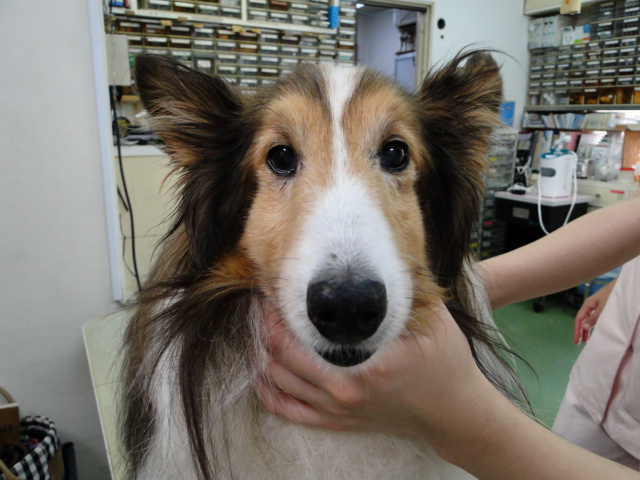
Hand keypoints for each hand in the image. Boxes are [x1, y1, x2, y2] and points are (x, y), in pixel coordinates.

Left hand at [255, 300, 497, 459]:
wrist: (452, 412)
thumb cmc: (443, 361)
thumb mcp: (430, 316)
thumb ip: (402, 288)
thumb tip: (371, 257)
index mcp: (366, 360)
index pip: (300, 331)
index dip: (281, 304)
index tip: (277, 283)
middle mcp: (344, 388)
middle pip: (279, 353)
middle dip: (264, 322)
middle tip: (263, 299)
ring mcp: (336, 409)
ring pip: (275, 380)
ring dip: (261, 350)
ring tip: (261, 324)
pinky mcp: (335, 421)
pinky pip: (286, 409)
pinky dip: (266, 389)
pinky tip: (261, 370)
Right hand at [574, 279, 615, 343]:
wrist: (622, 285)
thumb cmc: (612, 295)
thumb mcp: (603, 308)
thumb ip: (594, 318)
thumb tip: (584, 326)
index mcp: (588, 304)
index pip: (579, 319)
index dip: (577, 329)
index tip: (576, 340)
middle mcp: (590, 305)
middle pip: (582, 319)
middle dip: (580, 331)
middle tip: (578, 342)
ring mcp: (596, 306)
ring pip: (588, 319)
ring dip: (587, 329)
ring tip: (586, 339)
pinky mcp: (602, 306)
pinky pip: (594, 317)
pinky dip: (593, 324)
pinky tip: (594, 329)